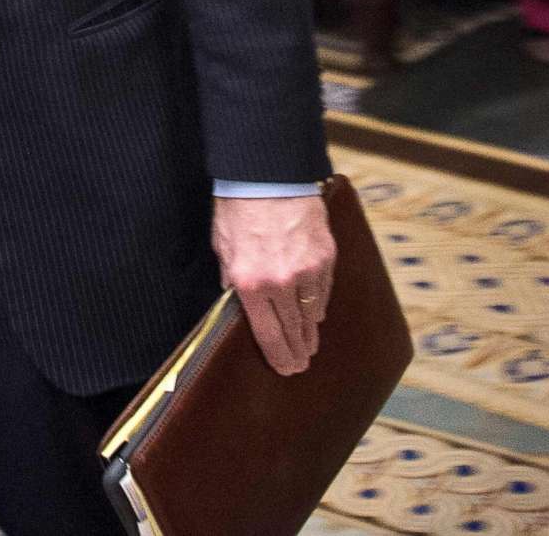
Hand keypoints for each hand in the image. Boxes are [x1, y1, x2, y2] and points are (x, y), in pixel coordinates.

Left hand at [212, 193, 335, 374]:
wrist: (267, 178)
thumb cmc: (238, 211)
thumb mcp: (223, 249)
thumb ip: (232, 281)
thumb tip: (239, 305)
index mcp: (250, 283)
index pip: (267, 334)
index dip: (278, 357)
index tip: (286, 370)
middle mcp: (280, 282)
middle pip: (293, 330)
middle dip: (297, 351)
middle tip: (300, 365)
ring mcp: (307, 271)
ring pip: (312, 315)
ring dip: (310, 332)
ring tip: (309, 345)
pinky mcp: (325, 258)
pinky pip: (323, 292)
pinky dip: (318, 305)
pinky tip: (315, 313)